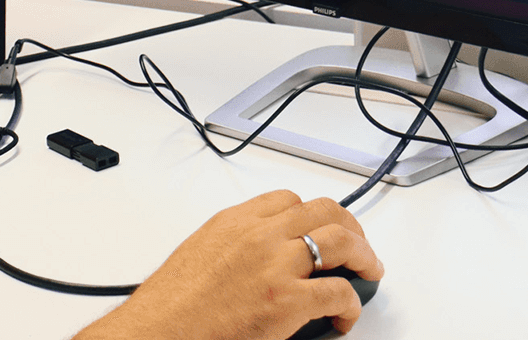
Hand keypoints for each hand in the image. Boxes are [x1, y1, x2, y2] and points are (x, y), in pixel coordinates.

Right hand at [77, 190, 383, 339]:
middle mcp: (258, 235)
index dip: (314, 214)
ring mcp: (275, 265)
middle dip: (351, 228)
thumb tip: (262, 261)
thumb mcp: (200, 255)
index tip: (323, 227)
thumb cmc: (172, 305)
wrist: (159, 331)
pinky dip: (352, 305)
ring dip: (364, 256)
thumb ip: (235, 248)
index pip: (288, 200)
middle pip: (324, 211)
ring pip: (341, 241)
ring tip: (368, 272)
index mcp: (233, 222)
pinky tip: (344, 317)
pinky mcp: (287, 300)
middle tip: (358, 247)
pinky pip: (340, 292)